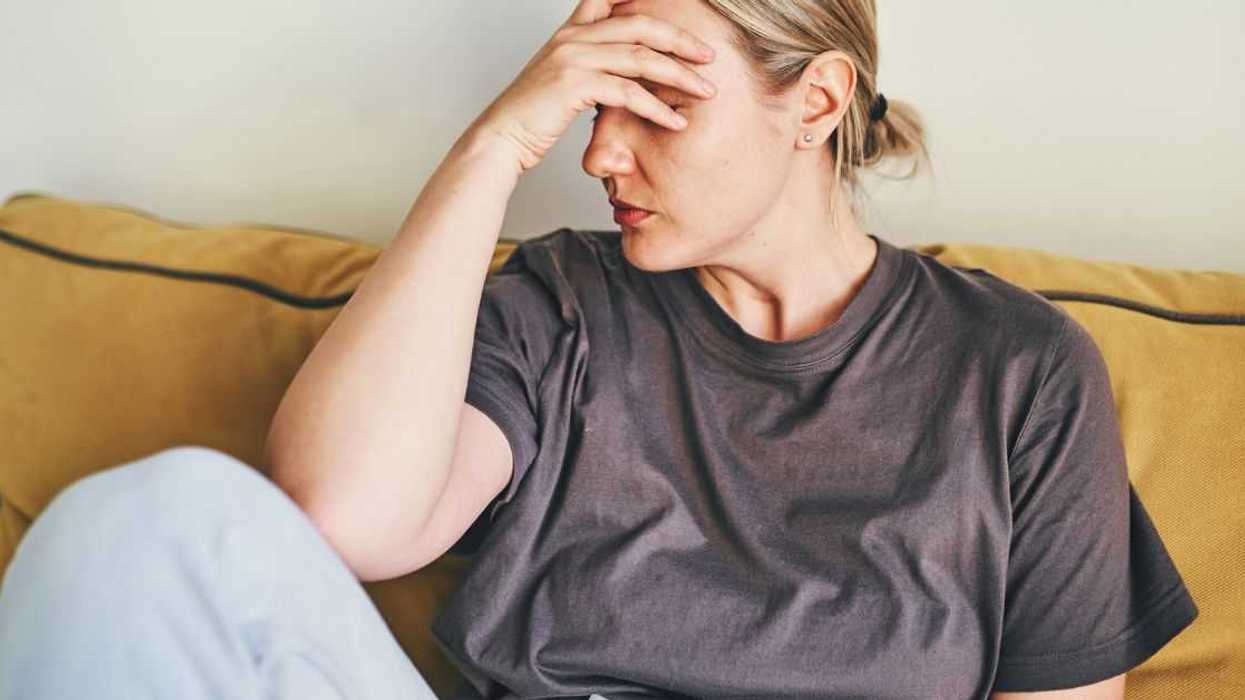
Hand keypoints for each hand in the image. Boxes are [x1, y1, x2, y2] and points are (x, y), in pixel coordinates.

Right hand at [468, 0, 718, 172]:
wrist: (501, 139)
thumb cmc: (533, 117)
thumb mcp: (562, 80)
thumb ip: (592, 65)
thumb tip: (624, 70)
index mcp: (572, 32)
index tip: (680, 4)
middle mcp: (573, 38)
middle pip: (640, 25)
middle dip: (681, 40)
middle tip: (709, 56)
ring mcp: (572, 58)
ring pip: (640, 58)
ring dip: (679, 75)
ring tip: (705, 92)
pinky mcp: (573, 85)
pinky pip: (627, 92)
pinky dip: (656, 108)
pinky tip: (675, 121)